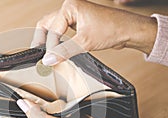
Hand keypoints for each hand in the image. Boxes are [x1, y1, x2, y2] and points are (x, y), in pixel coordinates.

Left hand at [16, 99, 119, 117]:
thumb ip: (38, 116)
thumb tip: (22, 104)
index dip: (11, 111)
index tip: (3, 103)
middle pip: (30, 116)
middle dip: (21, 108)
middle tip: (13, 99)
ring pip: (42, 113)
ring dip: (35, 106)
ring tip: (26, 98)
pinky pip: (55, 113)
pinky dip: (51, 106)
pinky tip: (51, 102)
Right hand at [32, 0, 156, 65]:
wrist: (129, 31)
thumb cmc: (113, 28)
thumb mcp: (85, 42)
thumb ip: (64, 51)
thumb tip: (49, 59)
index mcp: (70, 6)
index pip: (52, 29)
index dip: (50, 46)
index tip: (49, 60)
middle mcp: (70, 8)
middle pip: (46, 24)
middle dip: (42, 40)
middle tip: (39, 54)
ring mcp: (74, 16)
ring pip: (52, 27)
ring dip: (49, 40)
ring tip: (46, 53)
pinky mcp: (78, 24)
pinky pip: (61, 31)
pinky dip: (57, 41)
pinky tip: (57, 50)